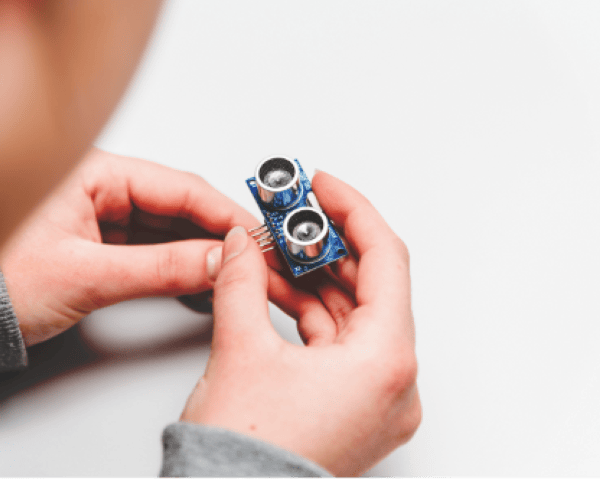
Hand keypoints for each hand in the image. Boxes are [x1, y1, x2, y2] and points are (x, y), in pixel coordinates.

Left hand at [0, 148, 258, 345]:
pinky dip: (181, 267)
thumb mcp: (86, 275)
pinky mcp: (107, 243)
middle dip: (220, 234)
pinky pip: (156, 250)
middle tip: (255, 257)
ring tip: (235, 272)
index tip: (255, 236)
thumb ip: (160, 269)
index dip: (225, 213)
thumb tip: (217, 262)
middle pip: (181, 206)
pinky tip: (203, 280)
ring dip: (204, 252)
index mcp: (95, 173)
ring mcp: (106, 217)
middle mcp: (104, 189)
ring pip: (172, 230)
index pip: (180, 186)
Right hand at [181, 171, 421, 477]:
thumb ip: (241, 281)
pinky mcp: (356, 406)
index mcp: (386, 363)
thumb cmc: (246, 458)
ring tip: (277, 250)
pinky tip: (280, 289)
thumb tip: (241, 244)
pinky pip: (342, 343)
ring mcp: (378, 397)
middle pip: (371, 285)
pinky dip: (313, 313)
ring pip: (354, 314)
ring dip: (315, 278)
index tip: (325, 187)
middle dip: (326, 244)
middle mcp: (394, 383)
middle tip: (294, 215)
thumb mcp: (241, 351)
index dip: (352, 212)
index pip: (385, 259)